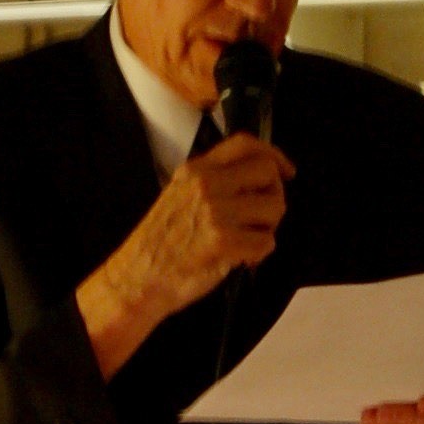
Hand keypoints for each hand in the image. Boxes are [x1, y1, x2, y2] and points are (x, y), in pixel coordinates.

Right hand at [135, 132, 294, 308]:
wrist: (138, 279)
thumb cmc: (161, 243)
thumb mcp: (180, 194)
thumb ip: (215, 181)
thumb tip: (259, 181)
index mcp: (197, 170)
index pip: (245, 144)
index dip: (273, 155)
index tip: (286, 171)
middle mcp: (206, 184)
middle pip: (267, 173)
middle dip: (274, 196)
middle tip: (262, 218)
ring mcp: (215, 212)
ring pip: (274, 208)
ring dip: (268, 228)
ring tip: (246, 242)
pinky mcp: (222, 241)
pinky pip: (267, 242)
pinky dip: (259, 254)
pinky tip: (241, 260)